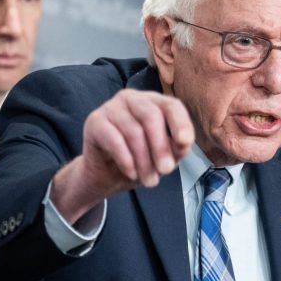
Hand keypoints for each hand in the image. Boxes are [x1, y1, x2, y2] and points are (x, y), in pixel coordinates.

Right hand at [50, 89, 193, 222]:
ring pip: (133, 132)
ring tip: (149, 180)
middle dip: (161, 147)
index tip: (185, 143)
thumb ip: (175, 148)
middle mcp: (132, 99)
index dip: (180, 122)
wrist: (105, 176)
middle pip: (151, 116)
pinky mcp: (94, 121)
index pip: (171, 105)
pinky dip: (126, 160)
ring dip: (144, 161)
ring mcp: (111, 107)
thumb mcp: (163, 156)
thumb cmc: (139, 161)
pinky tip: (132, 173)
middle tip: (166, 171)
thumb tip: (183, 143)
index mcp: (153, 102)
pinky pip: (114, 139)